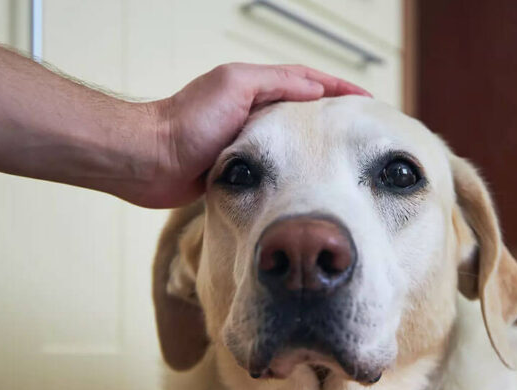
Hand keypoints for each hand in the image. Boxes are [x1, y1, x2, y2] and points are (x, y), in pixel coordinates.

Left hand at [127, 63, 369, 207]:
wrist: (149, 161)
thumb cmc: (186, 122)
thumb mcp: (234, 87)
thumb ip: (275, 84)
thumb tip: (315, 91)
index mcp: (253, 86)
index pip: (307, 81)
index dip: (339, 89)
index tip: (367, 101)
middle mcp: (251, 111)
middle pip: (303, 110)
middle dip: (334, 117)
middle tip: (365, 130)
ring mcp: (246, 141)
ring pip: (292, 141)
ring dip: (318, 146)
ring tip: (347, 157)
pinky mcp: (239, 171)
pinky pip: (276, 168)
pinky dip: (296, 170)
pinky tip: (312, 182)